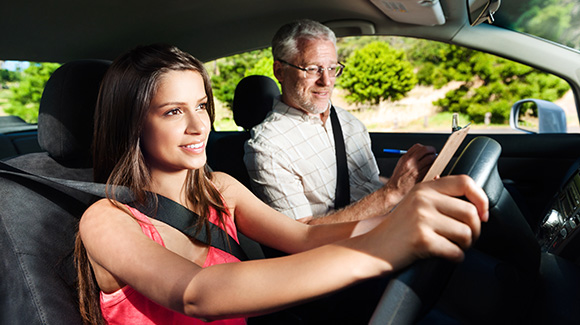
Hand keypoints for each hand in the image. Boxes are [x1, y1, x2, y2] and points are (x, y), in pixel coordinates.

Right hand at [371, 175, 487, 272]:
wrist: (372, 249)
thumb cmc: (396, 230)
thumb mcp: (414, 203)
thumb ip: (438, 197)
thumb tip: (475, 203)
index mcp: (424, 188)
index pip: (465, 182)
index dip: (481, 198)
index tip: (483, 213)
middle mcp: (423, 200)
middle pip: (471, 212)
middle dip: (475, 230)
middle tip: (467, 238)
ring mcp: (422, 219)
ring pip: (466, 233)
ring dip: (466, 245)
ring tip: (454, 246)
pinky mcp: (422, 240)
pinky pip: (455, 251)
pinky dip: (456, 258)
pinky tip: (447, 256)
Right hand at [382, 143, 435, 205]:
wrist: (394, 190)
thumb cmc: (398, 179)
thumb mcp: (401, 165)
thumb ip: (409, 158)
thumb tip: (421, 154)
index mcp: (405, 158)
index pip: (418, 146)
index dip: (425, 147)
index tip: (428, 150)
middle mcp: (410, 161)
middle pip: (425, 150)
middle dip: (432, 151)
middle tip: (434, 154)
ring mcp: (415, 168)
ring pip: (430, 159)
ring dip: (434, 159)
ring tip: (433, 162)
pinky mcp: (420, 176)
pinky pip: (430, 168)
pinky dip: (433, 168)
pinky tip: (432, 169)